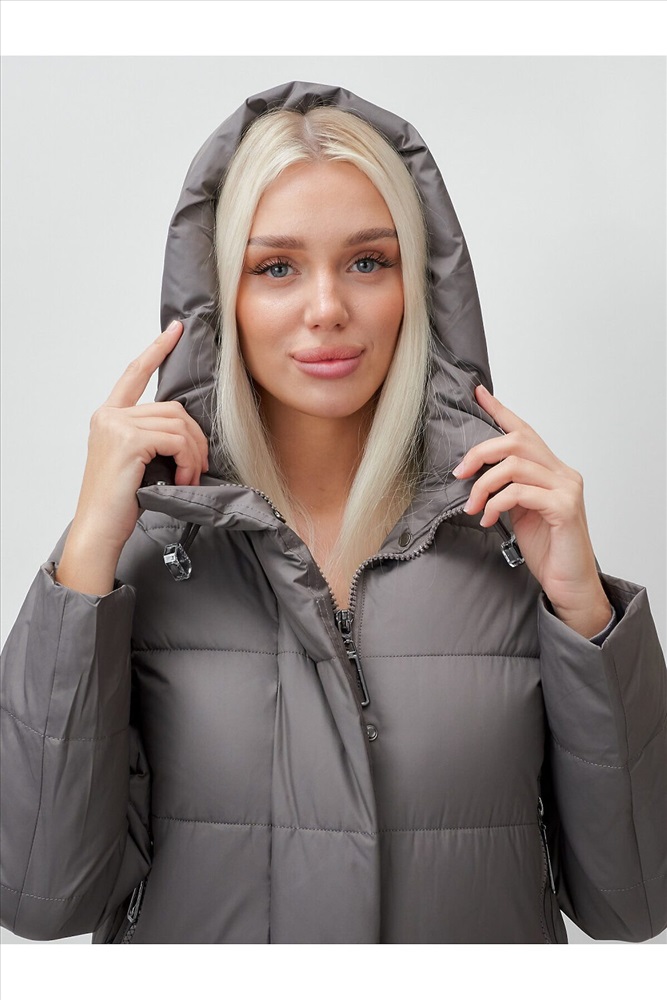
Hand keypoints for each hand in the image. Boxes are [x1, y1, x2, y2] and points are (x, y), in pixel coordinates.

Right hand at [56, 321, 208, 594]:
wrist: (100, 529)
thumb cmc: (120, 502)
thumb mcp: (137, 460)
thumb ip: (153, 436)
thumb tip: (188, 429)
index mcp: (109, 416)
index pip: (134, 372)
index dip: (156, 349)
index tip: (174, 330)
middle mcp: (109, 415)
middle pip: (173, 407)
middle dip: (195, 437)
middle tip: (198, 466)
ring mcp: (117, 425)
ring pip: (179, 423)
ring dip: (194, 453)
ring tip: (188, 477)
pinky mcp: (128, 440)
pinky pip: (177, 439)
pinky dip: (188, 460)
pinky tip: (183, 479)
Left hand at [453, 384, 611, 637]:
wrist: (569, 584)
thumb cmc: (546, 549)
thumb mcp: (519, 512)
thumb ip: (507, 489)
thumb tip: (475, 474)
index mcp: (551, 470)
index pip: (524, 431)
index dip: (500, 411)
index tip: (478, 393)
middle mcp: (562, 473)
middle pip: (516, 441)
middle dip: (480, 453)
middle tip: (459, 474)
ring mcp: (566, 489)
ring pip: (514, 465)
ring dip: (483, 485)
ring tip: (474, 507)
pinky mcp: (564, 508)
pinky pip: (521, 492)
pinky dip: (497, 503)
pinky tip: (489, 519)